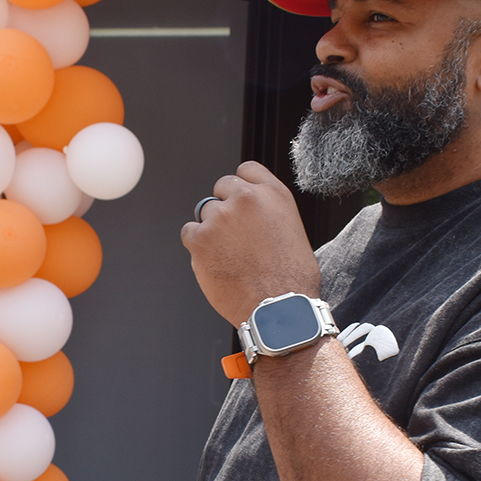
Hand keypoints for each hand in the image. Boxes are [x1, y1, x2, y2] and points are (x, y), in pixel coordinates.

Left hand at [181, 160, 320, 326]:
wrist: (279, 309)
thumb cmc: (291, 280)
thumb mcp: (292, 230)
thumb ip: (268, 212)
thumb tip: (251, 213)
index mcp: (273, 194)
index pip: (245, 171)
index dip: (240, 187)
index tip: (239, 200)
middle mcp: (246, 199)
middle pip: (221, 188)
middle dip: (225, 207)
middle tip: (234, 236)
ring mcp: (221, 217)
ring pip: (204, 212)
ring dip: (212, 229)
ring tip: (229, 255)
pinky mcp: (200, 239)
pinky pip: (189, 232)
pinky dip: (197, 246)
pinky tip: (214, 262)